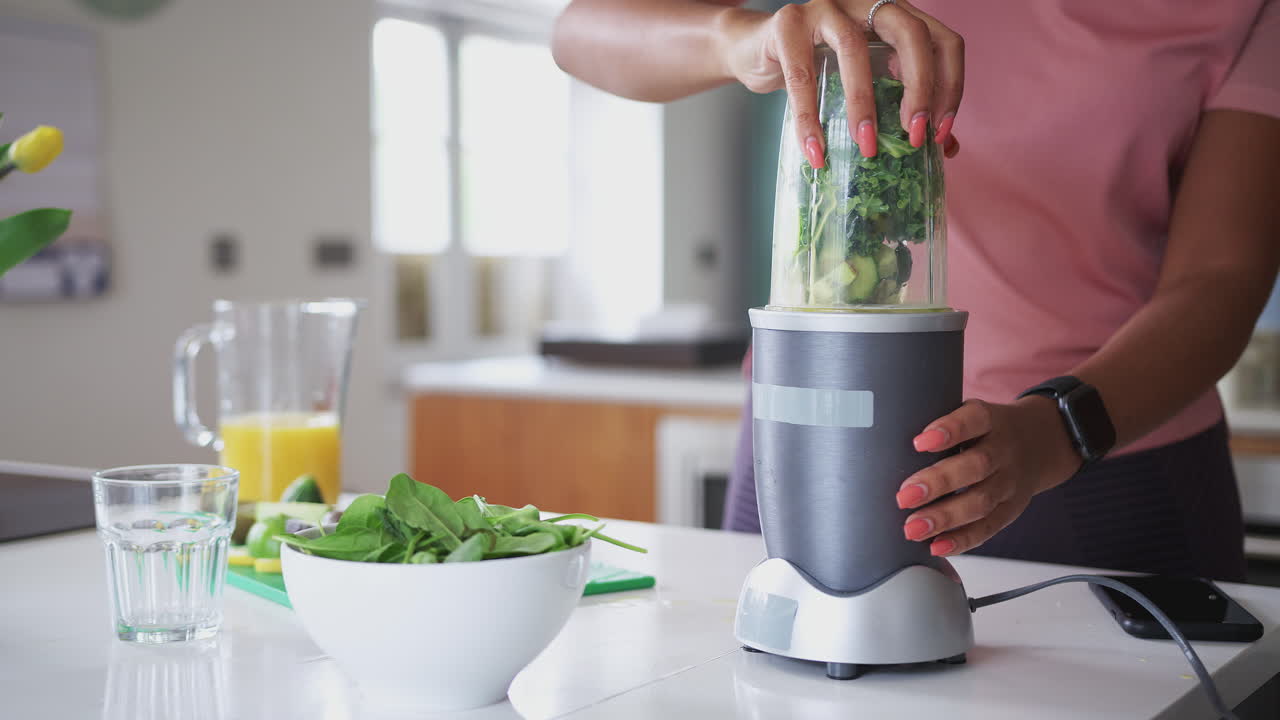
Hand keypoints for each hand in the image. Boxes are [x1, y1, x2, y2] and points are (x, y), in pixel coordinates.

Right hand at [716, 0, 962, 163]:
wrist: (754, 52)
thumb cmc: (815, 70)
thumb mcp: (865, 86)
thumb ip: (900, 106)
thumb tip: (947, 148)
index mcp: (895, 17)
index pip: (943, 41)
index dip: (951, 86)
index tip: (940, 133)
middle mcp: (866, 4)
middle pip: (911, 34)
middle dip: (920, 89)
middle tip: (914, 137)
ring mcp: (826, 8)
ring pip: (854, 47)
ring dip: (864, 103)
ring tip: (866, 148)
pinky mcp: (787, 24)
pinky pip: (802, 74)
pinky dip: (809, 117)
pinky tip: (815, 151)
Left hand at [894, 397, 1082, 555]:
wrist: (1040, 443)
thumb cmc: (985, 429)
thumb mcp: (970, 414)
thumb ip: (939, 423)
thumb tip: (881, 438)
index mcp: (991, 421)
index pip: (974, 421)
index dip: (949, 430)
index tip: (919, 441)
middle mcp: (1004, 451)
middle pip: (976, 467)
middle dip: (938, 483)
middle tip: (904, 496)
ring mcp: (1010, 483)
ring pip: (981, 502)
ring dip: (945, 518)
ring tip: (912, 528)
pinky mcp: (1010, 510)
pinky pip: (988, 528)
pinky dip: (961, 540)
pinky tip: (935, 546)